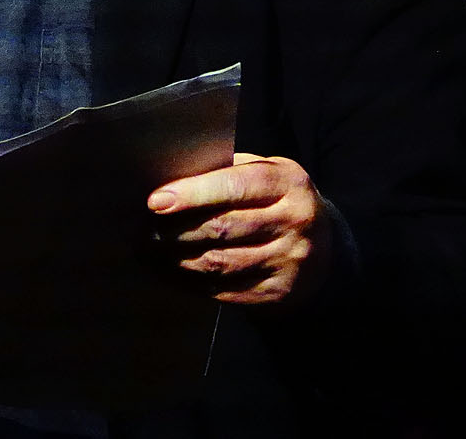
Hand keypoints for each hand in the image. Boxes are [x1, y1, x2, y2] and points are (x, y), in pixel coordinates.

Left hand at [147, 153, 334, 306]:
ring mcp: (287, 263)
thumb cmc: (279, 201)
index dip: (195, 193)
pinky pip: (223, 290)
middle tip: (139, 227)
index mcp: (289, 183)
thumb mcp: (269, 173)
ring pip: (220, 263)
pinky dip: (188, 281)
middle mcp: (293, 223)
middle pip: (224, 228)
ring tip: (146, 249)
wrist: (325, 250)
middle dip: (175, 229)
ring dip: (175, 258)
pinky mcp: (275, 293)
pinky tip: (166, 270)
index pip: (239, 185)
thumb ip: (230, 171)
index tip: (155, 200)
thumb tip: (169, 176)